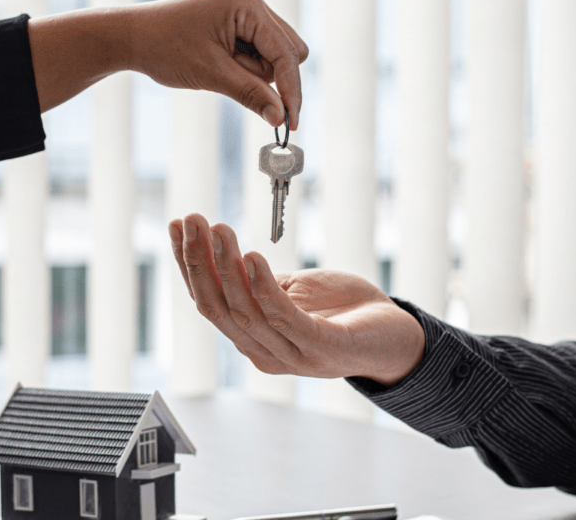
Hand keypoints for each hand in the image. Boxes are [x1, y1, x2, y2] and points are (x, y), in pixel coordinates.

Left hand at [130, 0, 307, 129]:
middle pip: (288, 51)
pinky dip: (247, 68)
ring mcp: (246, 11)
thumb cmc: (165, 48)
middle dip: (270, 77)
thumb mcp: (212, 75)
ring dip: (256, 74)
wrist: (134, 38)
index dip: (290, 89)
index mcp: (246, 2)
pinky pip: (260, 53)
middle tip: (235, 83)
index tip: (291, 121)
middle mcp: (251, 1)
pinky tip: (222, 66)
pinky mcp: (239, 23)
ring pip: (276, 55)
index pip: (285, 52)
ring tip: (220, 70)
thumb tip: (280, 117)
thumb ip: (251, 94)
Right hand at [168, 213, 424, 384]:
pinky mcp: (321, 348)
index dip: (189, 264)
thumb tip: (224, 254)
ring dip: (226, 267)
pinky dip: (263, 286)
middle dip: (199, 261)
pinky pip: (283, 317)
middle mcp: (264, 352)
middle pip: (218, 307)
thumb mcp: (293, 292)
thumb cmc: (345, 313)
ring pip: (244, 310)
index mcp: (253, 339)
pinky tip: (251, 257)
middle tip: (192, 222)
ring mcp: (292, 355)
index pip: (209, 301)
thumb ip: (259, 284)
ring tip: (219, 229)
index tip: (179, 226)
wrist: (397, 337)